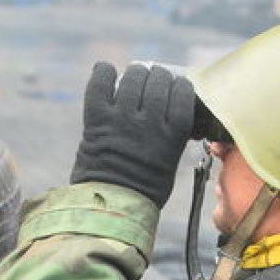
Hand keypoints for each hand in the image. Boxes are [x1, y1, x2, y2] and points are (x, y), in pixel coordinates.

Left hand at [69, 61, 196, 208]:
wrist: (112, 206)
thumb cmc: (145, 187)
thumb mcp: (171, 159)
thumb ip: (172, 132)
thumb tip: (171, 105)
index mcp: (173, 133)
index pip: (182, 91)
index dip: (178, 86)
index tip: (174, 90)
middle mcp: (150, 122)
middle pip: (159, 80)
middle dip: (157, 77)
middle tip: (152, 84)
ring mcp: (122, 119)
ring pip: (134, 76)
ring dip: (135, 74)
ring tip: (133, 80)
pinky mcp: (97, 120)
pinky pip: (99, 83)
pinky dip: (103, 73)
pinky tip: (107, 73)